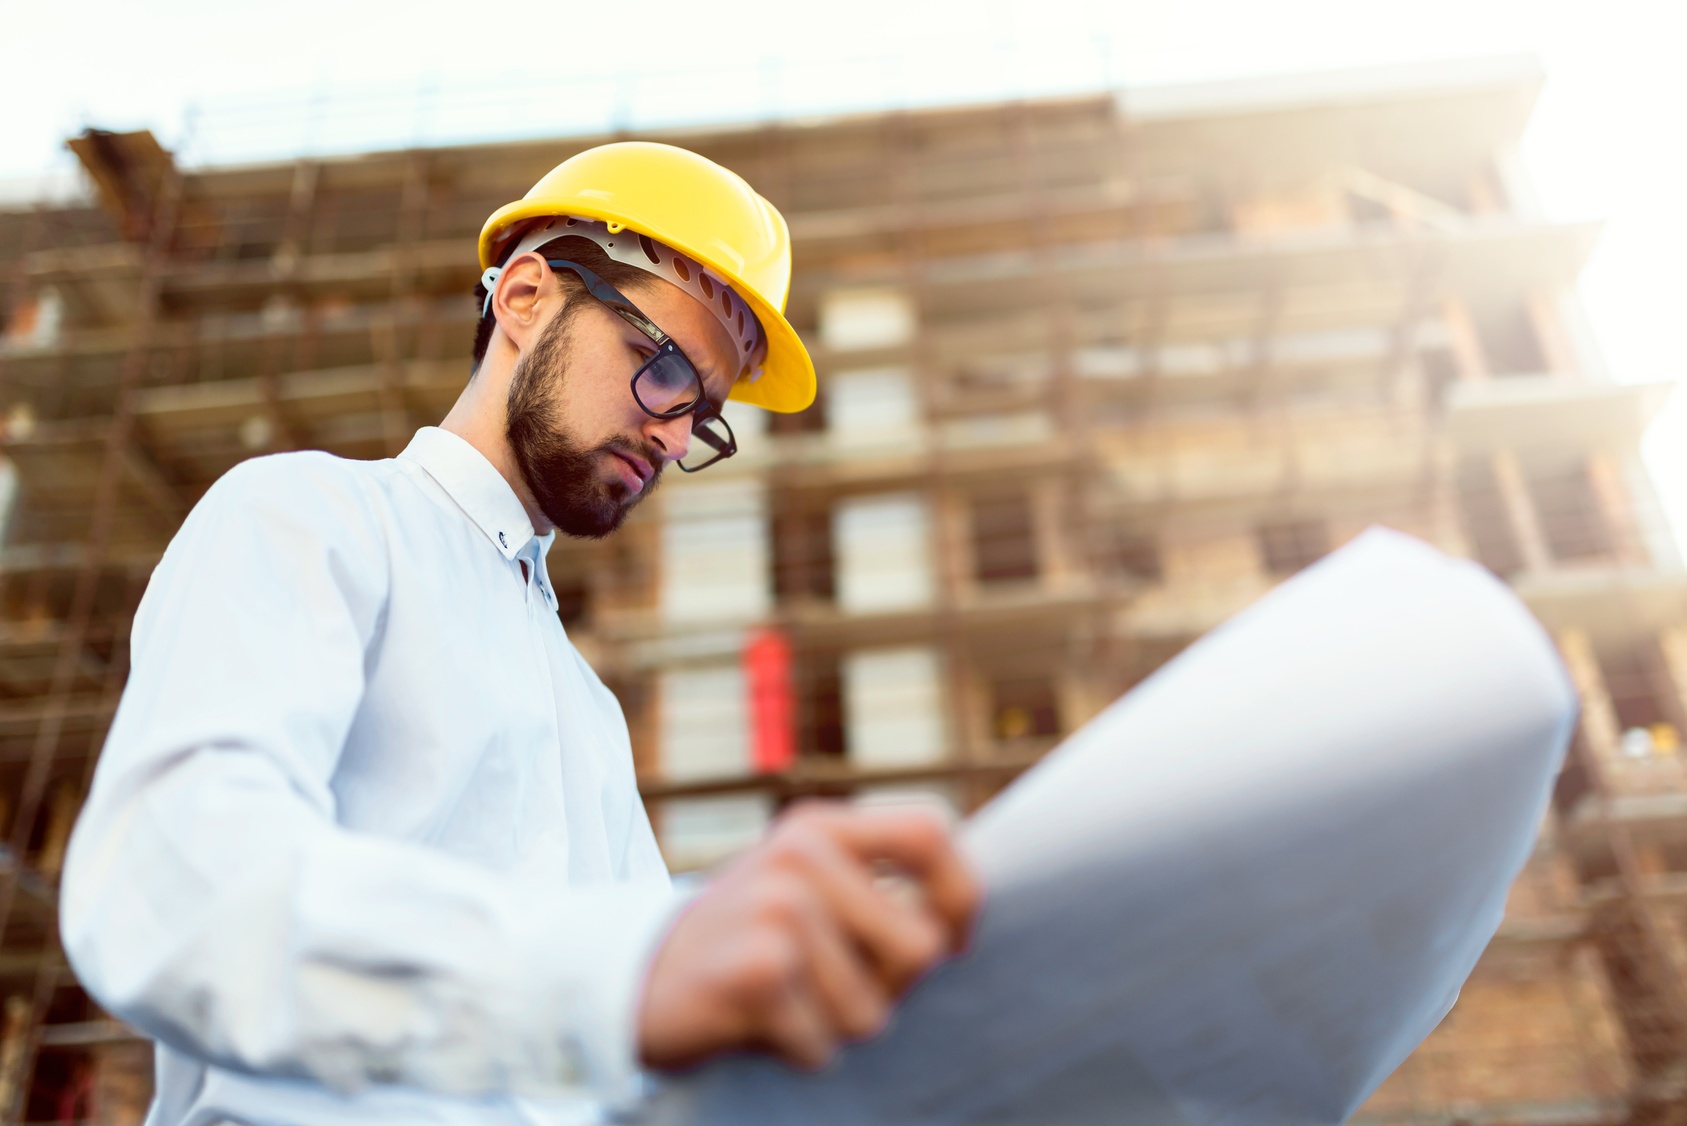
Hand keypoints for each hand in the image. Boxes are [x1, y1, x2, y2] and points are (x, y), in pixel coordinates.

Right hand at [637, 801, 979, 1070]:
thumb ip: (876, 890)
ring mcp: (776, 907)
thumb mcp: (804, 889)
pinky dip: (799, 1051)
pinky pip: (824, 1041)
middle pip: (919, 946)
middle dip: (888, 988)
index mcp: (820, 827)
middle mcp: (800, 854)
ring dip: (834, 1026)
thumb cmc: (745, 943)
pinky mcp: (757, 969)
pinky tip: (757, 1023)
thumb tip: (962, 928)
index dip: (960, 896)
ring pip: (872, 1009)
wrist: (631, 979)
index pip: (931, 832)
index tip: (951, 943)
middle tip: (828, 984)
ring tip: (784, 1001)